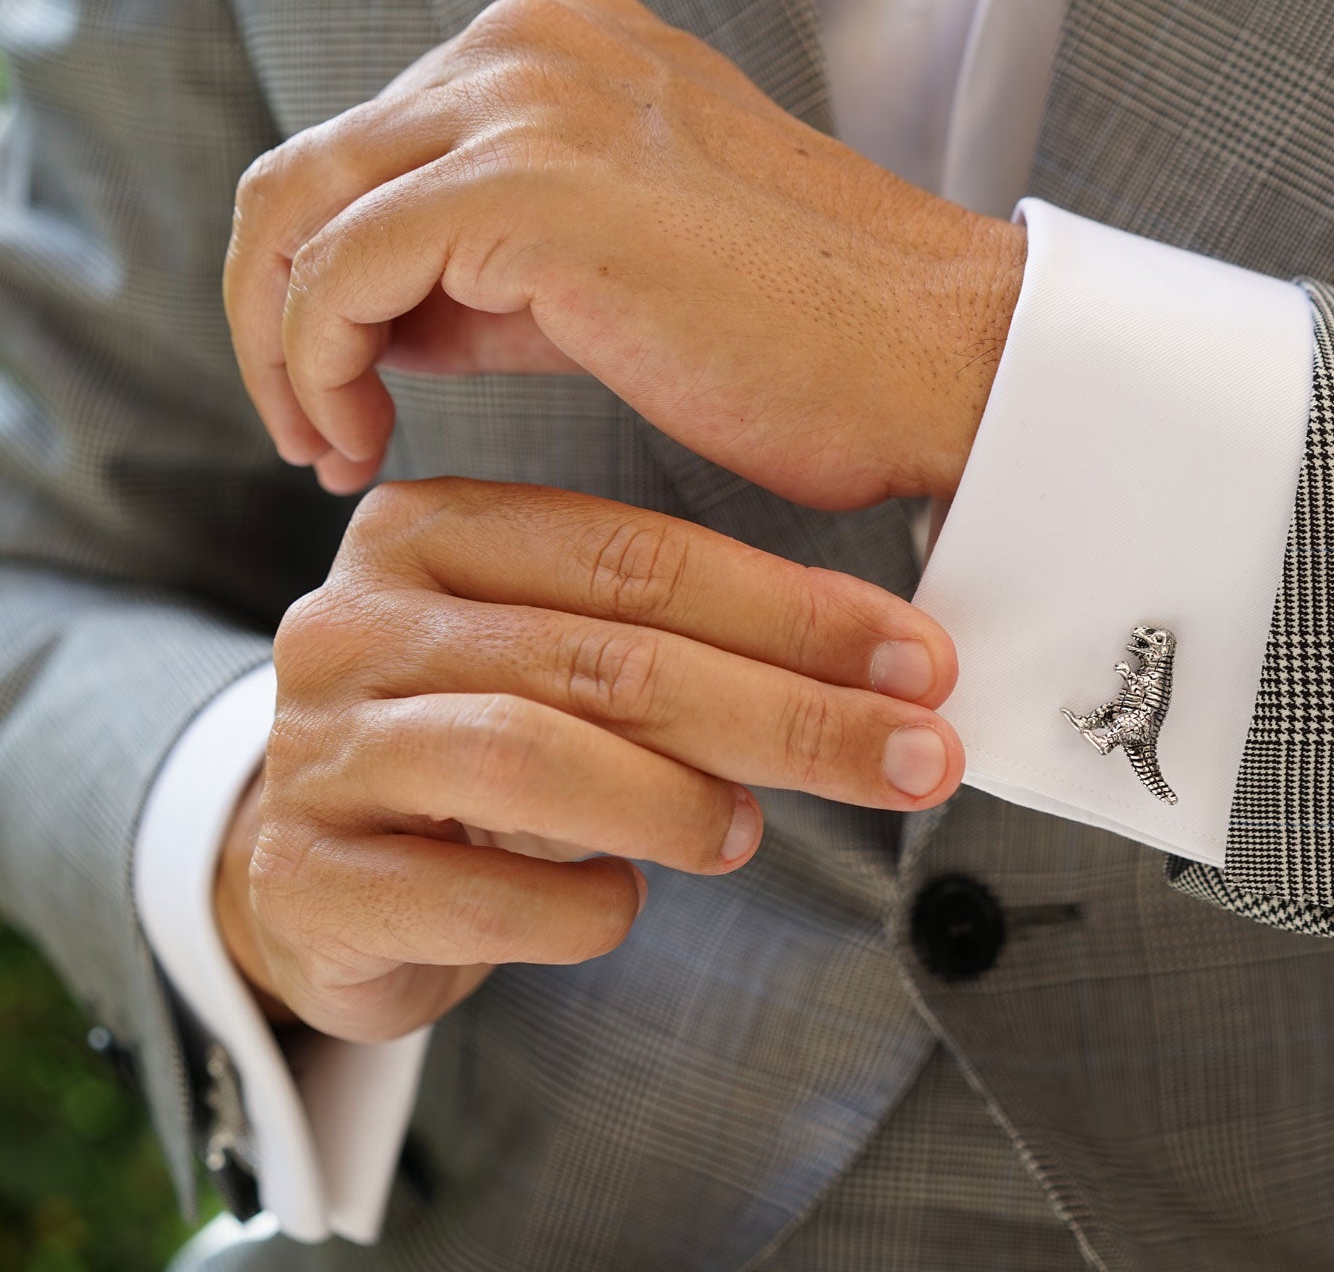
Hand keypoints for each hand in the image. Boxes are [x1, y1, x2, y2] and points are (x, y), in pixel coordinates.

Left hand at [224, 0, 1026, 508]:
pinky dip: (315, 365)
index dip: (328, 278)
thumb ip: (494, 272)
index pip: (372, 146)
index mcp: (564, 44)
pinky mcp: (526, 189)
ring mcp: (528, 100)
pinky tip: (358, 441)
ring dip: (281, 346)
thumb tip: (375, 325)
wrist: (942, 362)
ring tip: (331, 447)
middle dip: (280, 312)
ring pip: (296, 210)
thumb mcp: (623, 275)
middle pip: (312, 167)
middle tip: (316, 431)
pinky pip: (338, 272)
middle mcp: (532, 42)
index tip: (354, 392)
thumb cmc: (819, 344)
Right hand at [224, 477, 960, 1040]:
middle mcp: (356, 623)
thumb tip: (891, 675)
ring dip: (674, 801)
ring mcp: (318, 750)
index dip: (795, 613)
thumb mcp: (566, 672)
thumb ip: (685, 649)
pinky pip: (467, 893)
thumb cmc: (480, 757)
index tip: (922, 664)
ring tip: (745, 836)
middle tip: (916, 759)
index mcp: (431, 533)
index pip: (637, 555)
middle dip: (788, 714)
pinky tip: (621, 906)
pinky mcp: (303, 878)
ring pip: (527, 755)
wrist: (321, 879)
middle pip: (607, 657)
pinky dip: (577, 907)